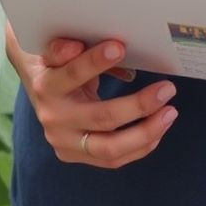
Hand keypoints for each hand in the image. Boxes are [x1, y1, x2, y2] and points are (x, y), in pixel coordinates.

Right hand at [5, 24, 177, 167]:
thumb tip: (100, 47)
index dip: (94, 61)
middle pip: (101, 117)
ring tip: (170, 113)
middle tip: (167, 89)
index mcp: (46, 85)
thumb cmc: (55, 59)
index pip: (72, 73)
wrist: (34, 82)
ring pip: (109, 148)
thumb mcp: (55, 45)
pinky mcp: (74, 155)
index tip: (119, 46)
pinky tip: (158, 130)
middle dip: (138, 105)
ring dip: (145, 132)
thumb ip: (71, 46)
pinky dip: (139, 146)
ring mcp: (63, 141)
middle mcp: (53, 117)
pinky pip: (112, 159)